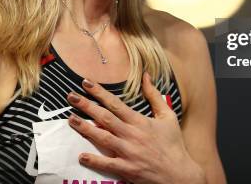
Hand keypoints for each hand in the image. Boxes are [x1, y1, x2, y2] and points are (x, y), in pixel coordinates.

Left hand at [66, 73, 205, 183]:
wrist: (180, 174)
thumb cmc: (173, 144)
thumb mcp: (167, 116)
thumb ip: (154, 96)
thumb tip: (146, 76)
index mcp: (140, 121)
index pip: (115, 103)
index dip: (100, 92)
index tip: (86, 83)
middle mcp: (132, 135)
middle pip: (105, 118)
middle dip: (87, 106)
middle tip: (71, 96)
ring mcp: (129, 152)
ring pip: (103, 138)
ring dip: (85, 128)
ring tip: (71, 120)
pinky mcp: (128, 169)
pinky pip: (108, 164)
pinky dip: (94, 160)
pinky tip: (81, 155)